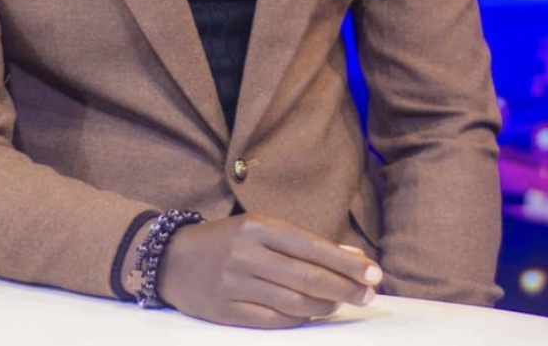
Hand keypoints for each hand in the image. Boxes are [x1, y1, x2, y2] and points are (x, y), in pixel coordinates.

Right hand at [158, 213, 381, 328]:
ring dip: (325, 306)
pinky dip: (299, 321)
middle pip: (307, 277)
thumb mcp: (261, 228)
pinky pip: (273, 321)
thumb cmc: (227, 240)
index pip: (312, 246)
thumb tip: (352, 256)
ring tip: (343, 303)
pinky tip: (314, 316)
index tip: (374, 273)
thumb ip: (304, 242)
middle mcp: (246, 253)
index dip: (346, 263)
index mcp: (257, 225)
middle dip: (344, 287)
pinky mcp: (226, 311)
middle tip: (368, 294)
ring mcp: (235, 284)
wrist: (173, 259)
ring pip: (293, 303)